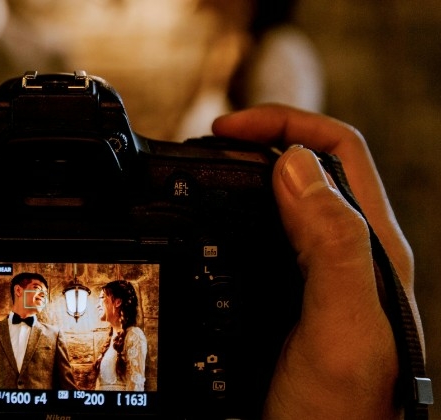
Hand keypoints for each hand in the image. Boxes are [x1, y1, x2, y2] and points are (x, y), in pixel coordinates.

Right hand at [213, 104, 418, 418]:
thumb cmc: (340, 414)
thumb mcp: (341, 327)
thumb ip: (332, 245)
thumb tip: (292, 164)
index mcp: (369, 247)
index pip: (336, 150)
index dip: (283, 123)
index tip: (224, 131)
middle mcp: (345, 253)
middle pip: (308, 166)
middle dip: (258, 140)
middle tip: (205, 147)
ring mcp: (312, 276)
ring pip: (281, 200)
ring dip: (242, 175)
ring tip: (200, 175)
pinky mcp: (283, 299)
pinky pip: (257, 238)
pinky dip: (228, 217)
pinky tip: (203, 229)